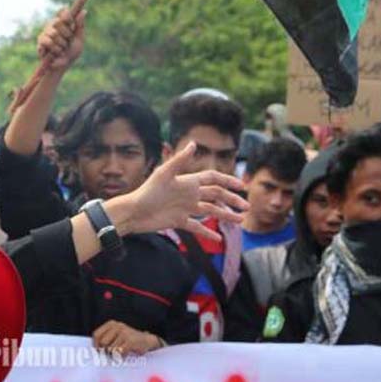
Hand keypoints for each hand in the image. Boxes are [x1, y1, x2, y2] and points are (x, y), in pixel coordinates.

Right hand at [37, 7, 84, 71]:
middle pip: (58, 21)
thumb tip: (84, 11)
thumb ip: (80, 26)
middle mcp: (53, 25)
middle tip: (67, 41)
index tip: (71, 24)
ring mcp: (46, 32)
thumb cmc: (71, 52)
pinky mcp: (40, 40)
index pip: (63, 11)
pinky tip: (55, 53)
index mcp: (63, 23)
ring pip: (54, 33)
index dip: (67, 16)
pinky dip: (55, 49)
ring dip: (61, 44)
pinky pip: (48, 41)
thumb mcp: (79, 39)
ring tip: (61, 49)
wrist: (63, 66)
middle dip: (66, 34)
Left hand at [92, 320, 163, 355]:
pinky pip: (119, 353)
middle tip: (112, 354)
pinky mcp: (130, 341)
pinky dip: (121, 357)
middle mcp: (117, 326)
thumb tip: (94, 351)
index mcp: (111, 324)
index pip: (96, 335)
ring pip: (110, 349)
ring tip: (121, 352)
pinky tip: (126, 354)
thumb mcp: (116, 336)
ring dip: (114, 355)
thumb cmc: (128, 341)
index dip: (96, 345)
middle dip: (105, 351)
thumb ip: (105, 340)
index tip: (99, 352)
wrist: (147, 341)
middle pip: (102, 343)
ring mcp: (124, 332)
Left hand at [105, 142, 247, 239]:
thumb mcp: (164, 174)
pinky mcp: (178, 222)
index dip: (227, 181)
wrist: (133, 213)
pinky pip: (197, 227)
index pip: (213, 179)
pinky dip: (207, 232)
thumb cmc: (147, 192)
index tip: (242, 186)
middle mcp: (189, 194)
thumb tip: (194, 143)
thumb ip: (179, 160)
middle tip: (247, 207)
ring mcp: (185, 209)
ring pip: (210, 211)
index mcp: (188, 182)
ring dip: (225, 215)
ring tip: (240, 221)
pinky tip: (219, 238)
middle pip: (216, 195)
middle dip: (232, 200)